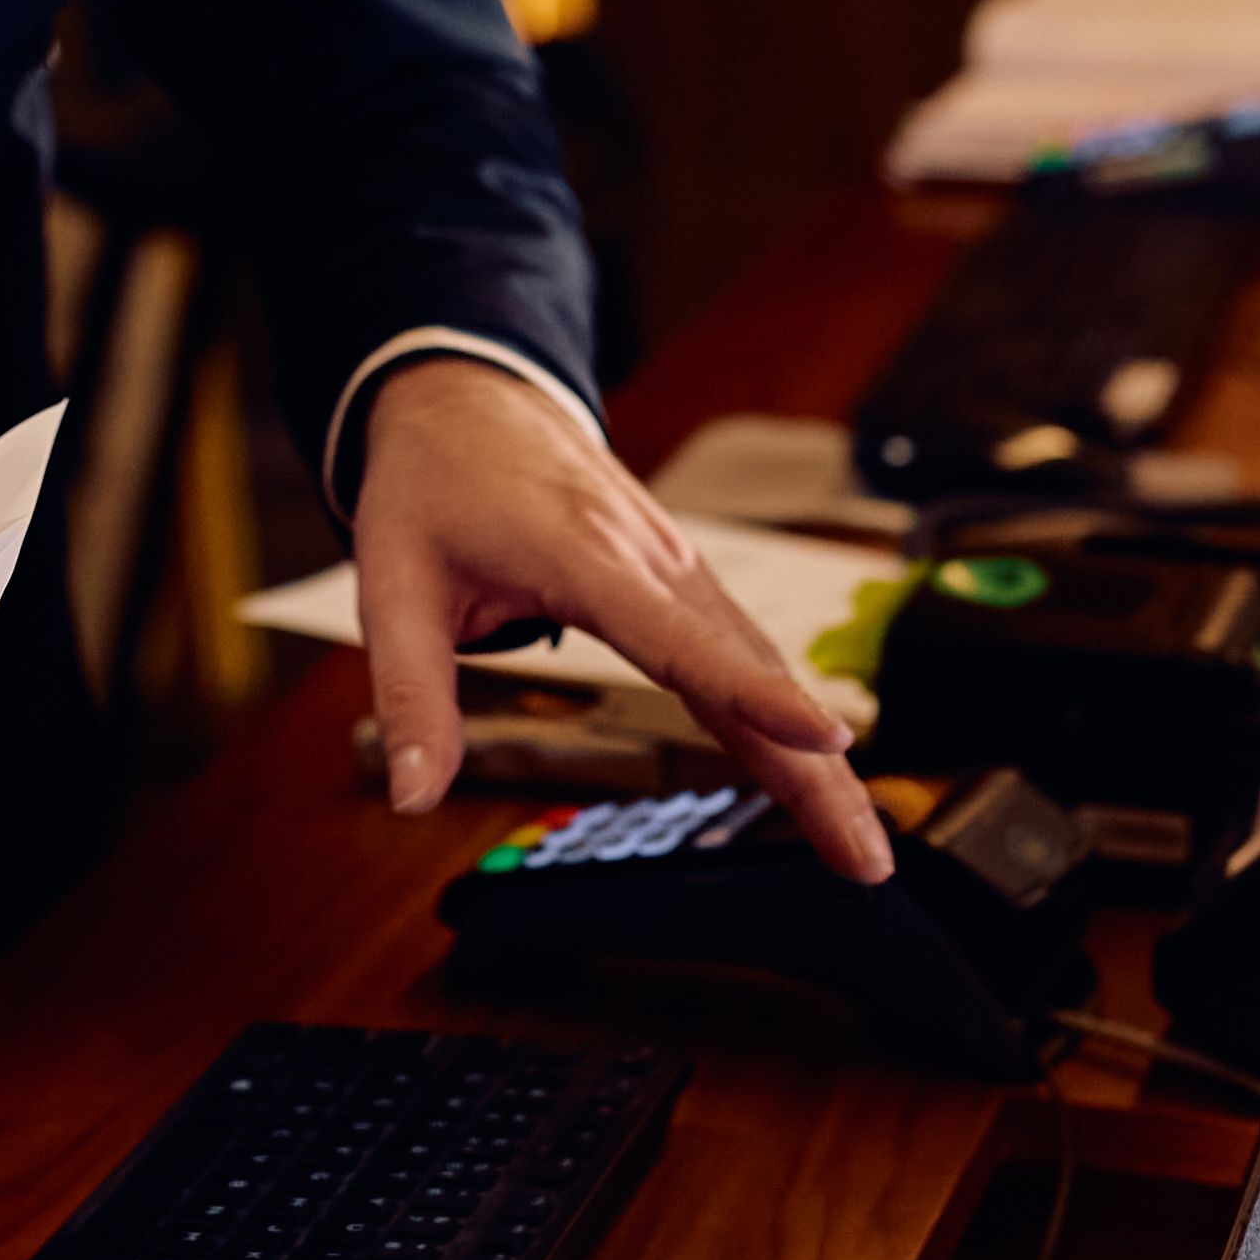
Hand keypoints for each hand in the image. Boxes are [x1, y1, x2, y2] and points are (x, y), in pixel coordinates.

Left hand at [352, 357, 893, 879]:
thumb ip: (411, 695)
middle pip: (749, 670)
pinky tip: (820, 771)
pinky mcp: (679, 574)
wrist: (466, 399)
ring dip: (817, 756)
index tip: (828, 739)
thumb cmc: (432, 486)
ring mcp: (674, 564)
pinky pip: (745, 648)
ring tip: (860, 839)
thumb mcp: (392, 586)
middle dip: (818, 770)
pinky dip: (786, 711)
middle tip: (867, 859)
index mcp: (582, 557)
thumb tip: (411, 796)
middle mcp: (647, 558)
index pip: (680, 641)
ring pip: (761, 664)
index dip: (756, 697)